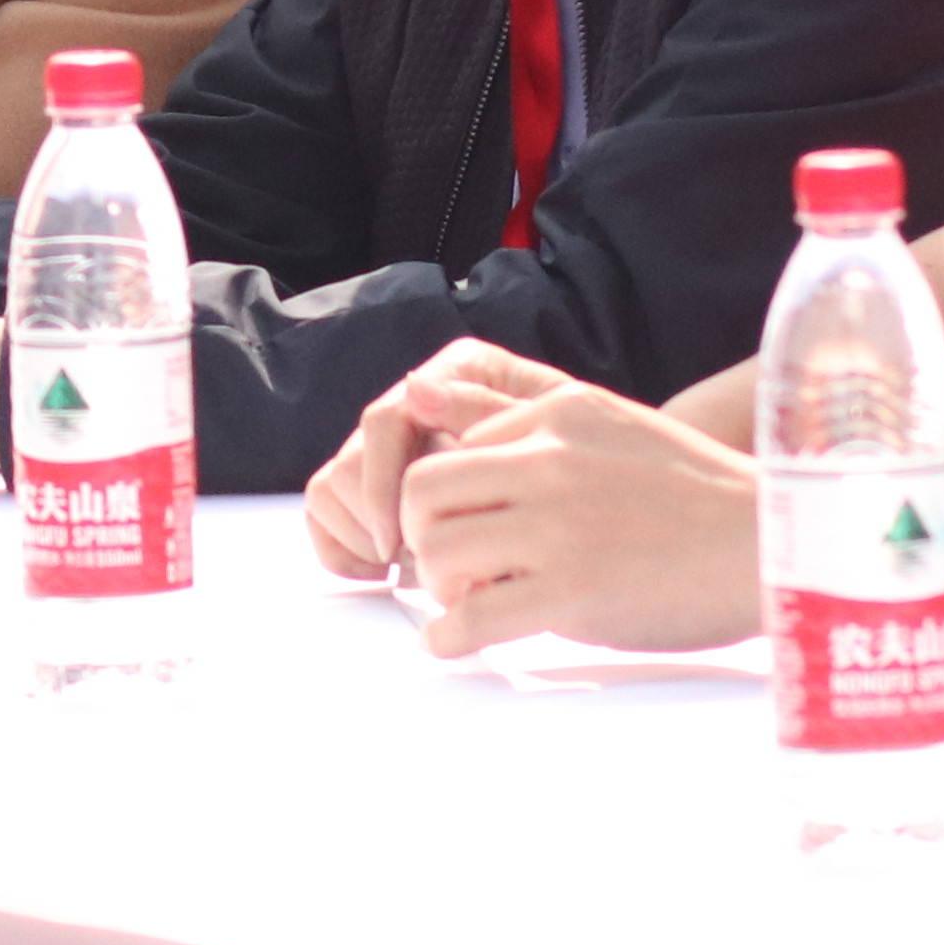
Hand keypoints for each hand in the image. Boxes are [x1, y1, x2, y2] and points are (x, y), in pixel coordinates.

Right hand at [304, 340, 580, 580]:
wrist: (619, 502)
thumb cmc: (593, 469)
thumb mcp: (557, 437)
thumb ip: (491, 414)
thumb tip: (416, 386)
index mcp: (462, 374)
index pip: (386, 420)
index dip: (383, 486)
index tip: (401, 543)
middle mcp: (421, 402)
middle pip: (353, 459)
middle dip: (376, 521)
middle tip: (417, 566)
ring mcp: (395, 445)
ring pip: (332, 486)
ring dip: (364, 536)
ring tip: (414, 567)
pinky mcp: (377, 486)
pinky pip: (324, 509)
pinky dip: (341, 547)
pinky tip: (383, 571)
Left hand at [399, 378, 765, 658]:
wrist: (778, 549)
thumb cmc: (700, 496)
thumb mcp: (614, 428)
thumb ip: (532, 423)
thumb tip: (421, 400)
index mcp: (562, 412)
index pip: (458, 442)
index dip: (453, 492)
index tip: (469, 526)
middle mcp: (551, 460)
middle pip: (423, 489)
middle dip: (421, 532)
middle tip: (451, 565)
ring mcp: (560, 527)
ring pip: (437, 551)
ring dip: (439, 584)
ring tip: (469, 601)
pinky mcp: (573, 593)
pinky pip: (470, 617)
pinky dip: (447, 637)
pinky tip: (456, 641)